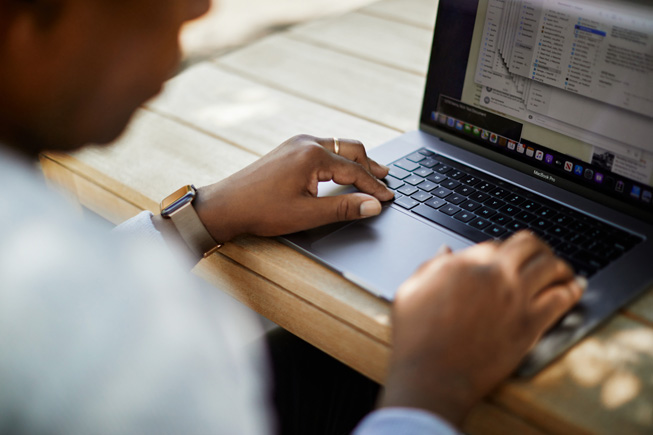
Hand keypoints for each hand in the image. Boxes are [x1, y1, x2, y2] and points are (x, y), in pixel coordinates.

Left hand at [194, 135, 393, 242]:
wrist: (226, 205)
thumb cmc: (261, 210)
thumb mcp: (307, 214)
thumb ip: (343, 208)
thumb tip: (372, 205)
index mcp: (313, 156)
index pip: (355, 170)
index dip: (374, 186)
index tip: (389, 197)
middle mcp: (306, 143)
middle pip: (350, 149)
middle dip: (369, 165)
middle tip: (385, 178)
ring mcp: (295, 144)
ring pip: (336, 146)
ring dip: (355, 160)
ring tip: (370, 172)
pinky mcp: (288, 150)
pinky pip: (322, 148)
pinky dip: (338, 158)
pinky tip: (341, 168)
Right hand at [379, 232, 585, 426]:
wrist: (432, 376)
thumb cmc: (415, 337)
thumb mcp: (411, 290)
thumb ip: (432, 266)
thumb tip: (446, 252)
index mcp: (465, 264)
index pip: (496, 243)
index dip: (502, 249)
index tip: (506, 257)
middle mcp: (494, 275)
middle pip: (528, 245)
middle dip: (536, 247)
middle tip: (540, 255)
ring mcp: (515, 298)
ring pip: (551, 266)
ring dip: (558, 264)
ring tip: (562, 270)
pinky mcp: (530, 325)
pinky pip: (562, 298)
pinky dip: (573, 289)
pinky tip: (575, 288)